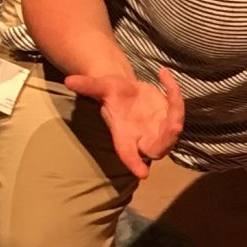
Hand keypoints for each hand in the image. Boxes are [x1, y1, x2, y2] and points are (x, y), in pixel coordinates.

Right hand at [64, 66, 184, 178]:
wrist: (124, 90)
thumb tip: (69, 81)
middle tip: (175, 124)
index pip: (128, 154)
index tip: (142, 173)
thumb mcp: (99, 88)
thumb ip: (87, 86)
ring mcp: (159, 129)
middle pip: (159, 147)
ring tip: (171, 88)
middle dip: (168, 138)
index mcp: (125, 137)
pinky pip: (177, 107)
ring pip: (173, 127)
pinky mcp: (170, 116)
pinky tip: (163, 73)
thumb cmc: (110, 93)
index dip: (134, 163)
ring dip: (176, 110)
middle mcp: (144, 138)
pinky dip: (174, 91)